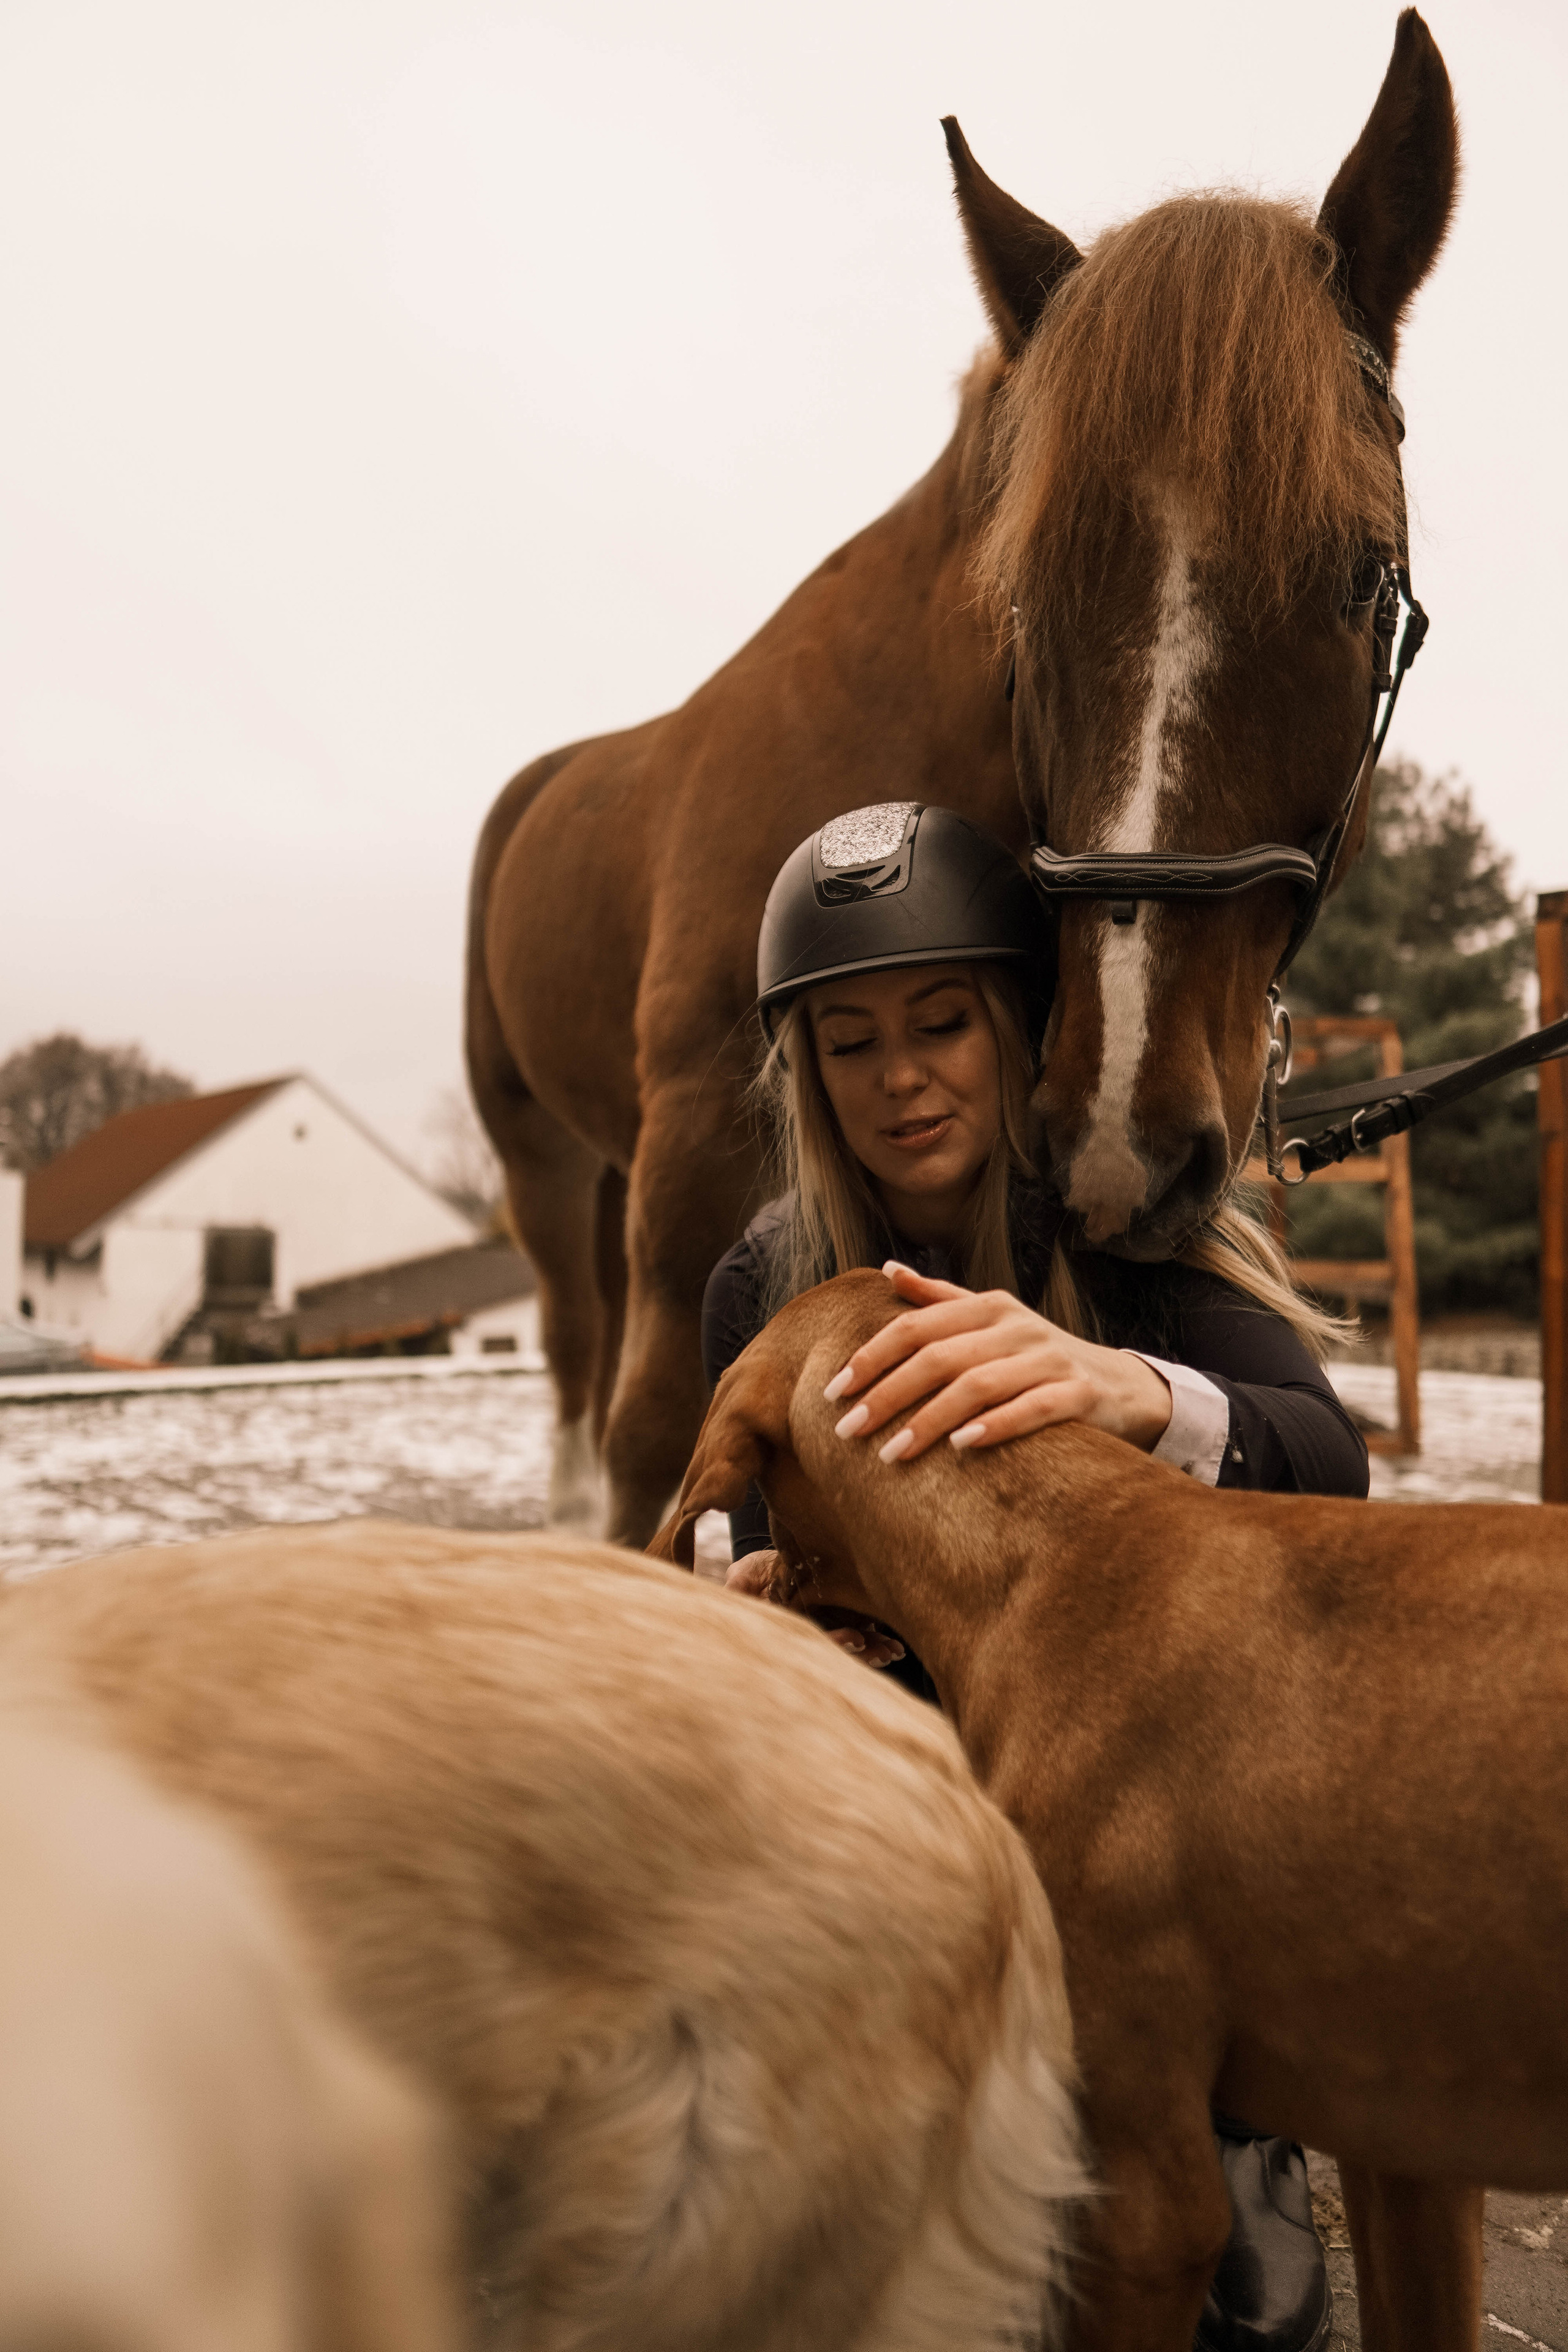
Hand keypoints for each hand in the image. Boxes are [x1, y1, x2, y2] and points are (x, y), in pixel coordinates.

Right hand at [723, 1552, 904, 1668]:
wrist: (781, 1557)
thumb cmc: (756, 1572)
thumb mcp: (744, 1575)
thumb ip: (739, 1585)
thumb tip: (735, 1592)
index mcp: (789, 1626)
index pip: (812, 1641)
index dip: (833, 1644)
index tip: (856, 1640)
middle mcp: (810, 1632)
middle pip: (836, 1650)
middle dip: (861, 1654)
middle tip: (883, 1653)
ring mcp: (826, 1629)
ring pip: (852, 1647)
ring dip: (873, 1651)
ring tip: (892, 1651)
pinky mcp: (842, 1621)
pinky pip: (863, 1635)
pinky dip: (878, 1640)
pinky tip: (894, 1646)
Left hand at [823, 1262, 1173, 1463]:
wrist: (1122, 1388)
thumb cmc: (1038, 1359)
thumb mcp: (992, 1322)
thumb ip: (940, 1300)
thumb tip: (888, 1270)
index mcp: (988, 1307)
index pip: (916, 1326)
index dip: (871, 1356)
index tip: (833, 1391)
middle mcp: (1016, 1327)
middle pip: (938, 1357)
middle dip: (887, 1394)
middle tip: (847, 1431)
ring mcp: (1049, 1359)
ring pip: (977, 1385)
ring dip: (928, 1420)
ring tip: (890, 1454)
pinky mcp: (1079, 1394)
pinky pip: (1032, 1409)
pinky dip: (995, 1426)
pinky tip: (961, 1447)